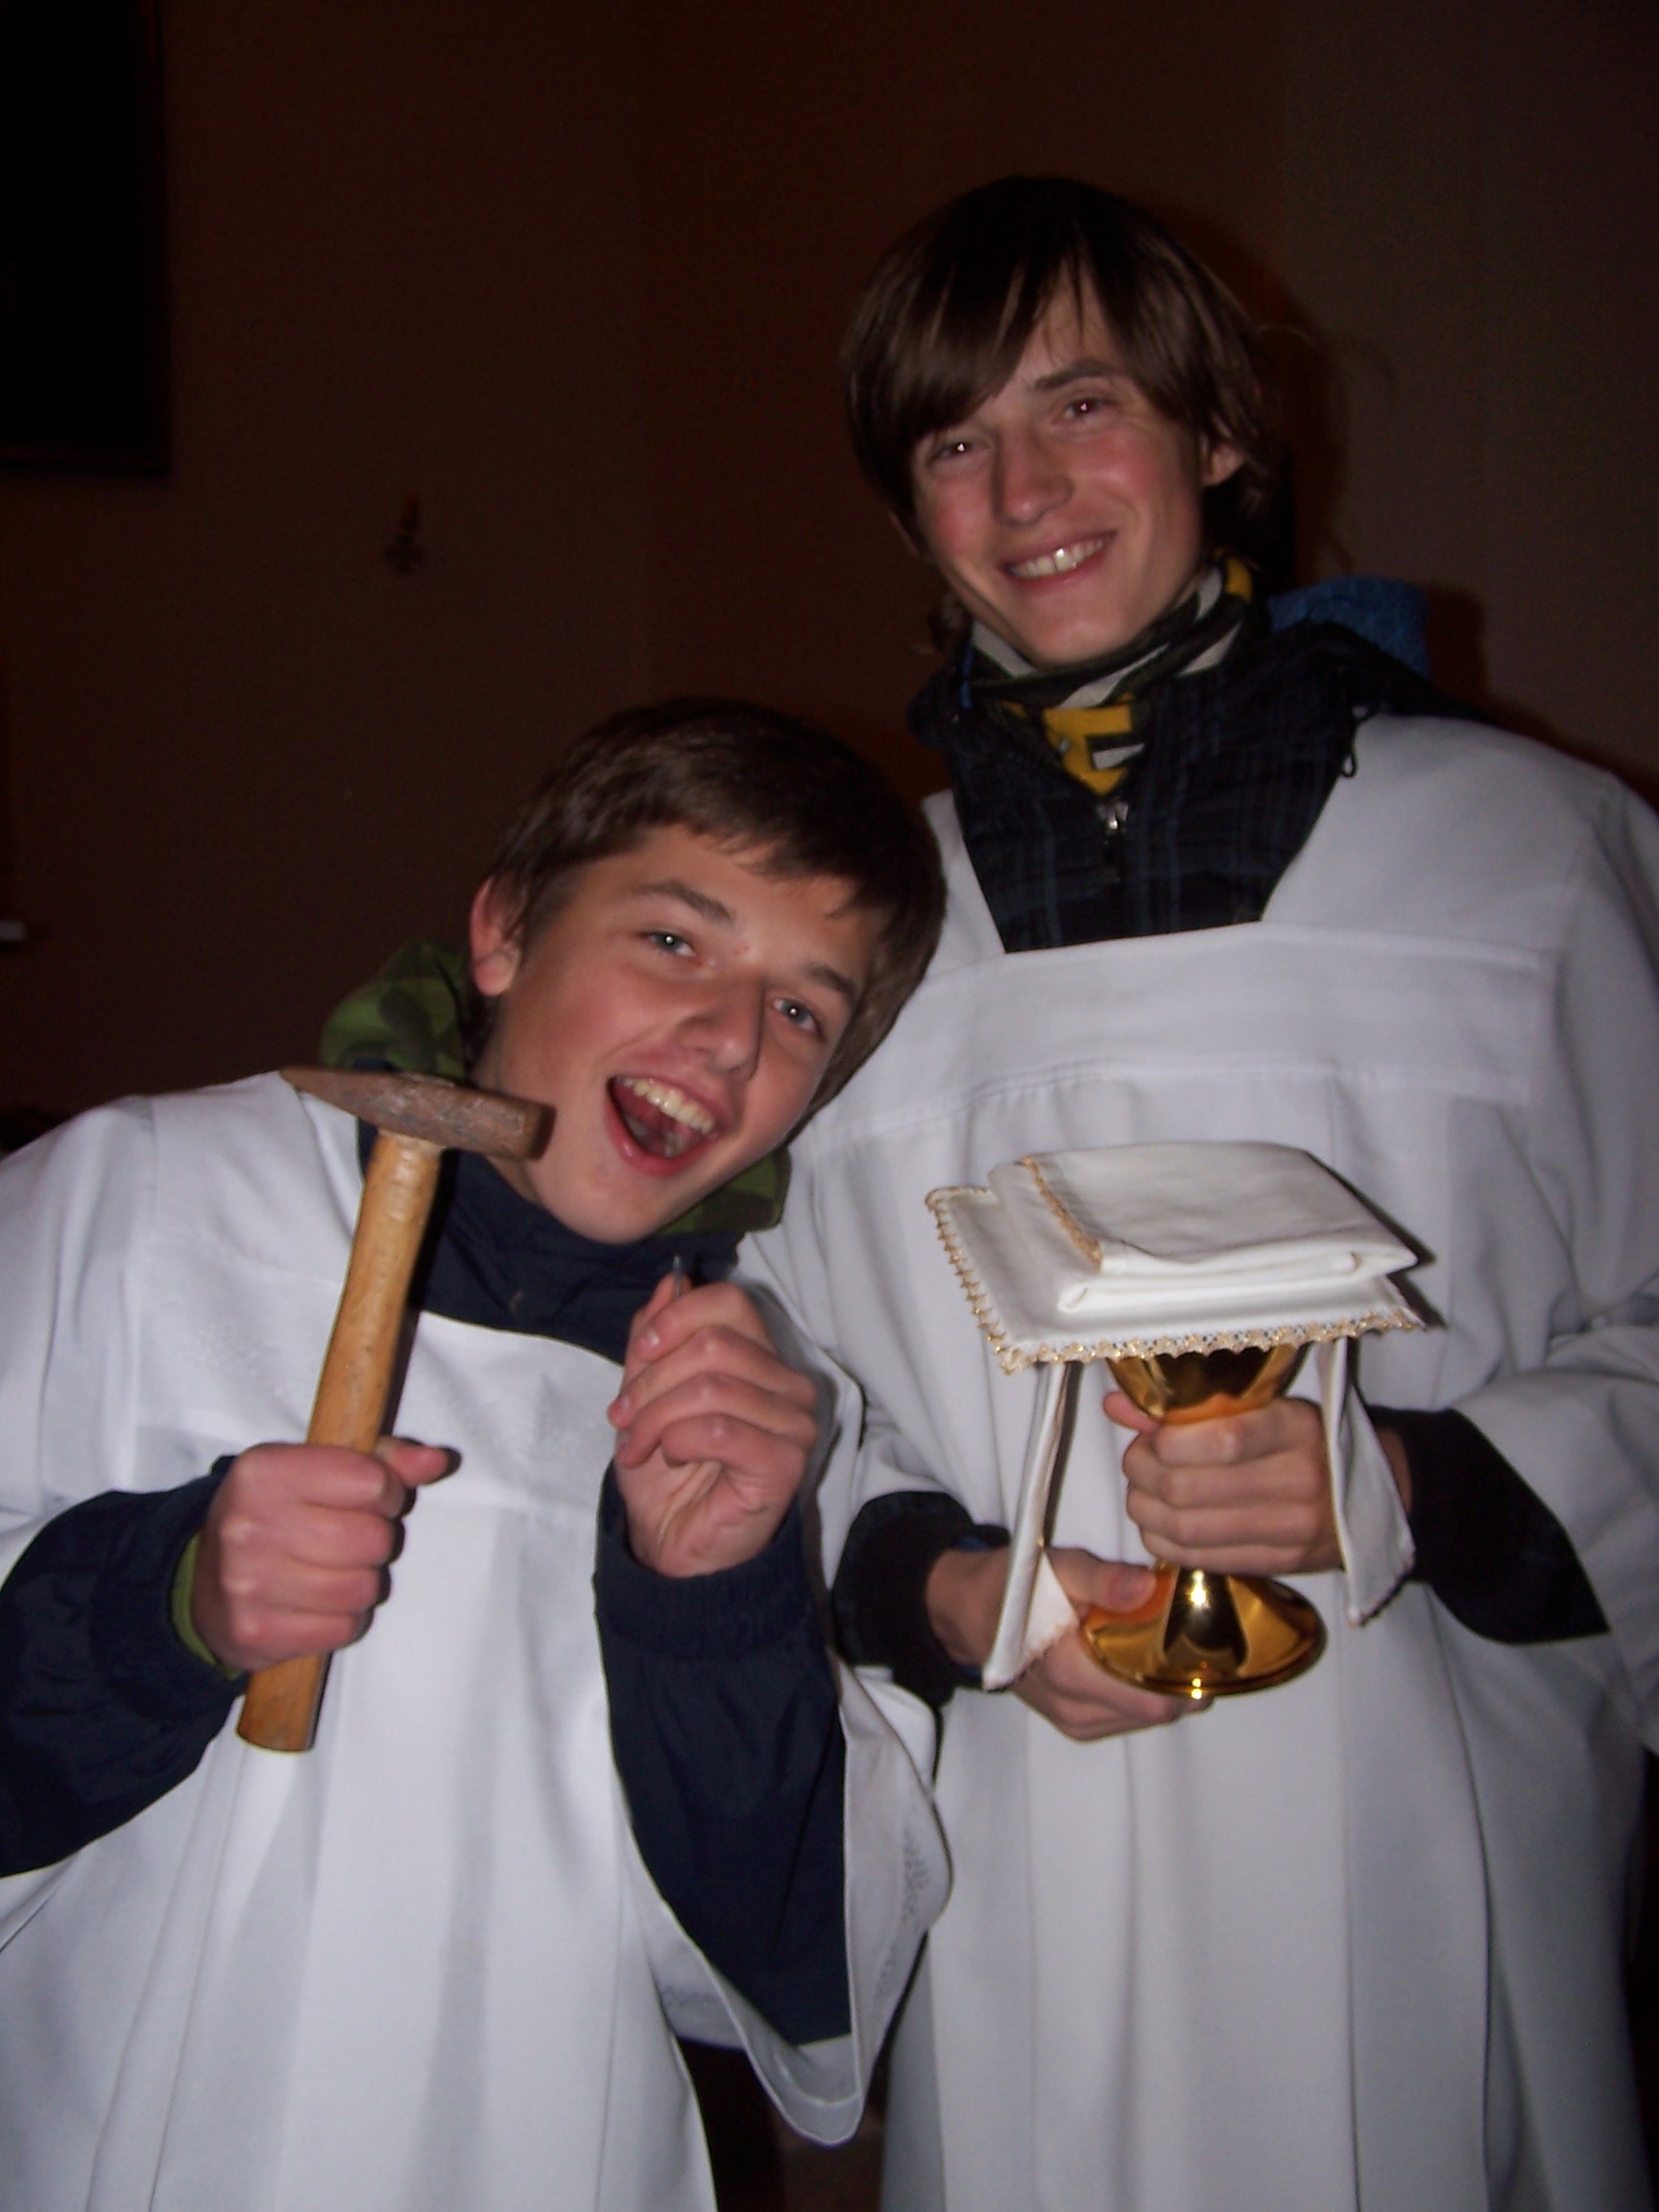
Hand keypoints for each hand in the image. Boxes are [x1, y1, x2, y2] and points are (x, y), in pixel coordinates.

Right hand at [193, 1436, 451, 1671]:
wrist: (206, 1581)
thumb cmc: (277, 1515)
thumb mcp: (318, 1470)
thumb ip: (383, 1460)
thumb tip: (437, 1460)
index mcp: (265, 1471)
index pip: (370, 1481)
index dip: (386, 1493)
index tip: (370, 1499)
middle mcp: (249, 1524)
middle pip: (372, 1539)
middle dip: (376, 1541)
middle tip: (350, 1540)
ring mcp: (247, 1582)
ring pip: (362, 1589)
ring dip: (361, 1583)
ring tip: (334, 1571)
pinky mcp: (256, 1632)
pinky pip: (342, 1629)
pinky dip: (342, 1620)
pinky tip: (317, 1604)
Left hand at [607, 1276, 818, 1578]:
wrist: (672, 1546)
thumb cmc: (666, 1473)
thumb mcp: (645, 1396)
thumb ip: (657, 1341)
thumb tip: (670, 1283)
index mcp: (759, 1358)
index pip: (731, 1302)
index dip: (677, 1318)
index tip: (639, 1353)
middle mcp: (787, 1383)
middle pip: (715, 1344)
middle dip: (652, 1380)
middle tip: (622, 1416)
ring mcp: (793, 1422)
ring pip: (712, 1387)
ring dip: (656, 1416)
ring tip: (637, 1445)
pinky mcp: (785, 1462)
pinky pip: (719, 1429)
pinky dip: (677, 1440)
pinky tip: (670, 1458)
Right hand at [925, 1543, 1192, 1741]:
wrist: (968, 1613)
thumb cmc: (1013, 1587)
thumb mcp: (1056, 1568)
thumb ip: (1102, 1579)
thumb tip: (1149, 1587)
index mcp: (1072, 1674)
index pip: (1152, 1701)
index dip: (1188, 1681)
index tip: (1208, 1650)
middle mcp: (1074, 1708)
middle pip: (1153, 1713)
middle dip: (1181, 1683)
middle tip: (1199, 1643)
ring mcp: (1072, 1720)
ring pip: (1139, 1719)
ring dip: (1161, 1691)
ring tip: (1174, 1651)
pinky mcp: (1070, 1721)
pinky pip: (1120, 1718)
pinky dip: (1138, 1696)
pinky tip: (1143, 1666)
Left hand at [1108, 1389, 1341, 1575]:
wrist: (1375, 1491)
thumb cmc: (1307, 1439)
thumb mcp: (1264, 1410)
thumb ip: (1189, 1411)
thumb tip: (1116, 1406)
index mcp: (1296, 1428)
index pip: (1219, 1439)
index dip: (1166, 1443)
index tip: (1150, 1438)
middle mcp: (1299, 1479)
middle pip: (1190, 1490)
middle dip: (1143, 1476)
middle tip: (1136, 1463)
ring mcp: (1292, 1529)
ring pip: (1189, 1530)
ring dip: (1146, 1512)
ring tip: (1142, 1493)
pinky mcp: (1283, 1564)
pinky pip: (1205, 1560)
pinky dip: (1166, 1544)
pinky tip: (1160, 1527)